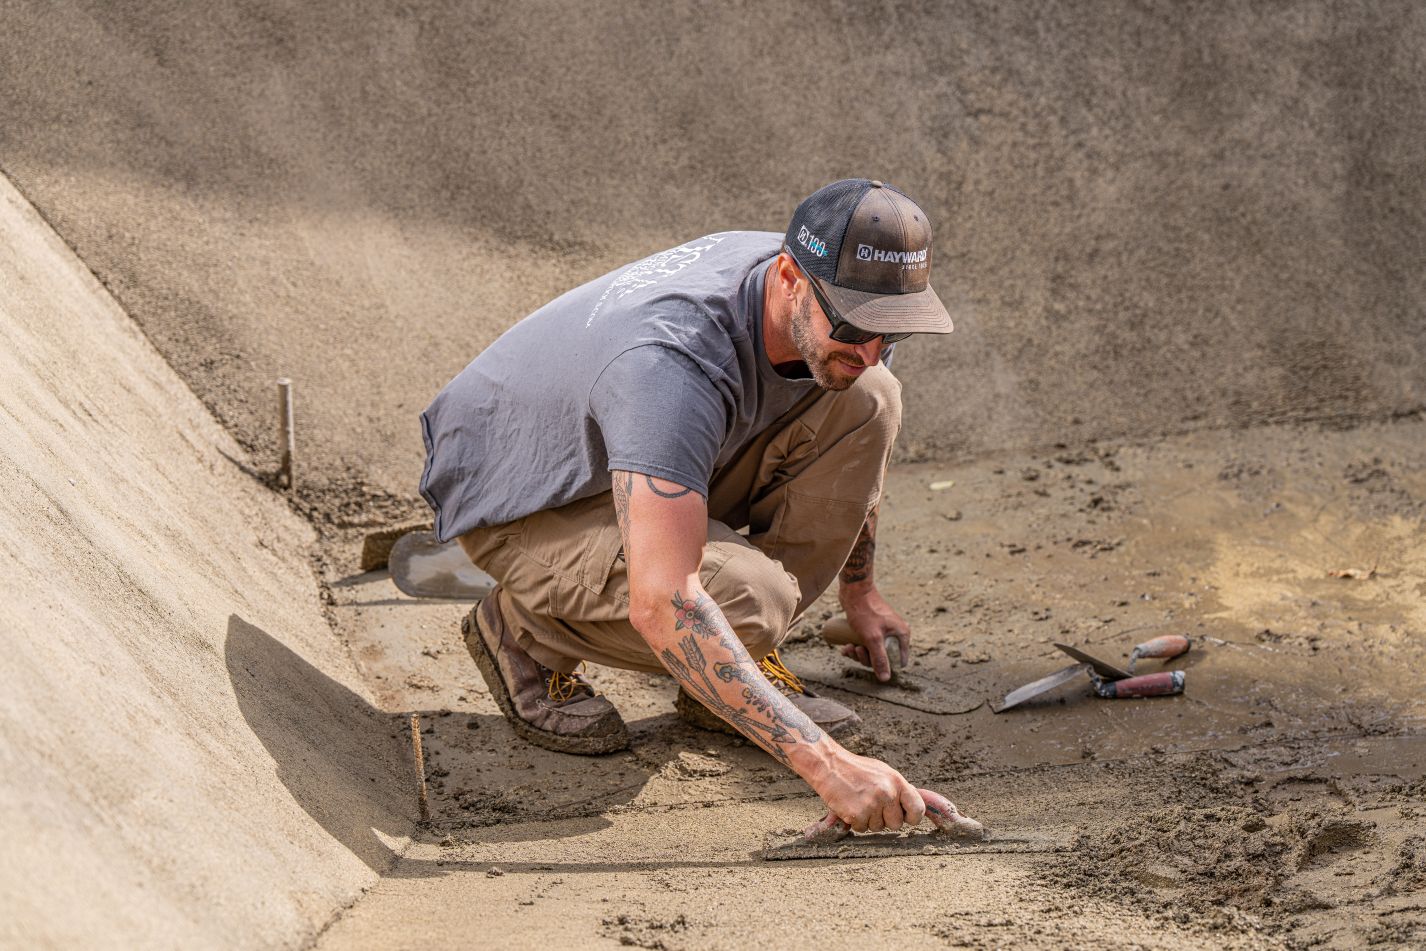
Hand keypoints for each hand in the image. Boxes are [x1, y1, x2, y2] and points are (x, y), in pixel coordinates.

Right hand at [807, 747, 925, 832]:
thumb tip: (912, 805)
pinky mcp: (857, 814)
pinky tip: (849, 806)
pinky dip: (856, 821)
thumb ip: (897, 789)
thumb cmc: (855, 769)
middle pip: (897, 824)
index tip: (906, 818)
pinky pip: (862, 829)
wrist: (829, 765)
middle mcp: (887, 794)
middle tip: (873, 805)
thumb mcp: (882, 772)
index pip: (917, 809)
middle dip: (886, 819)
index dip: (912, 817)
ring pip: (878, 827)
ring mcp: (872, 805)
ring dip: (869, 820)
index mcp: (896, 782)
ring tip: (858, 802)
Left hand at [838, 584, 909, 681]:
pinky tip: (846, 648)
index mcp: (901, 634)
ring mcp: (882, 630)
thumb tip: (885, 678)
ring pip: (871, 651)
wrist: (853, 590)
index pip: (898, 660)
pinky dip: (855, 648)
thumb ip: (880, 659)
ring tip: (848, 648)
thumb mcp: (872, 638)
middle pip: (882, 656)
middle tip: (856, 650)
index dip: (884, 665)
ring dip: (858, 654)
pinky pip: (865, 643)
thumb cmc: (865, 611)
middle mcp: (894, 632)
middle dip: (866, 658)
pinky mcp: (870, 627)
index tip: (871, 662)